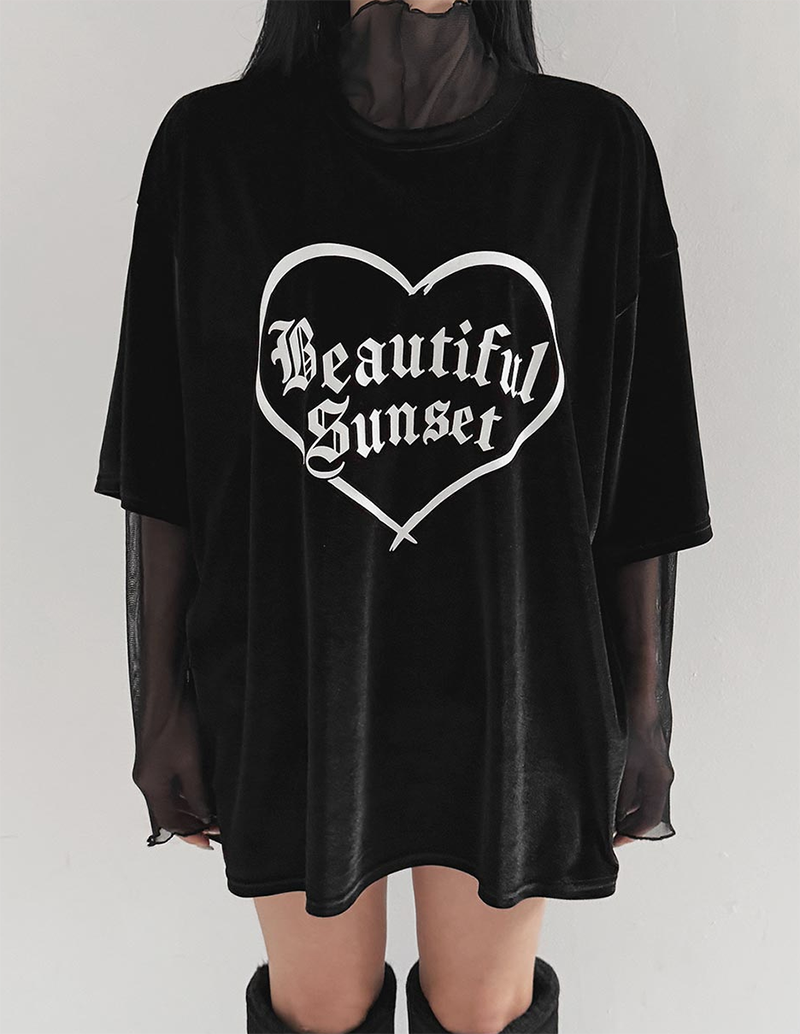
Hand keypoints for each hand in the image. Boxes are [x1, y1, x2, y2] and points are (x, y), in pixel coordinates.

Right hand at [132, 694, 217, 850]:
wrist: (166, 694)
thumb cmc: (176, 724)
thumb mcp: (191, 763)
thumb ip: (197, 793)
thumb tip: (203, 816)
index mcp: (151, 786)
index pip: (170, 823)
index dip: (191, 834)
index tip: (208, 842)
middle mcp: (146, 781)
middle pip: (168, 813)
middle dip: (191, 823)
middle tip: (214, 829)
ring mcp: (149, 770)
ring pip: (169, 800)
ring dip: (189, 809)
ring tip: (211, 814)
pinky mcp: (155, 760)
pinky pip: (169, 786)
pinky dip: (185, 794)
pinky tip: (201, 793)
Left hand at [613, 724, 673, 846]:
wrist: (638, 698)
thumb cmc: (631, 727)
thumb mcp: (624, 763)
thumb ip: (623, 791)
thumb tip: (618, 816)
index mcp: (659, 780)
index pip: (649, 819)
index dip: (631, 833)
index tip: (613, 840)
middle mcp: (661, 775)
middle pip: (646, 810)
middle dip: (627, 822)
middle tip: (606, 828)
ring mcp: (655, 766)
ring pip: (641, 796)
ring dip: (624, 806)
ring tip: (603, 810)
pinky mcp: (647, 757)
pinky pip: (638, 782)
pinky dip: (624, 790)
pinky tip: (607, 787)